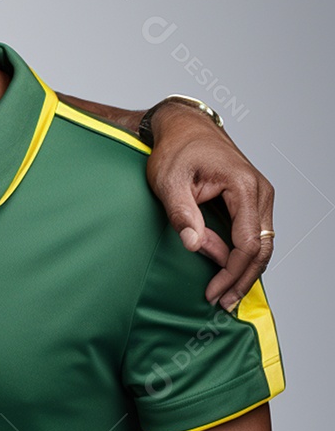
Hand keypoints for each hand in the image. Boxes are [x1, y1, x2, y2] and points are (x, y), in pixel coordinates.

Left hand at [145, 105, 274, 309]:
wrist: (184, 127)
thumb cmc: (175, 151)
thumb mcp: (168, 182)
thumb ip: (183, 215)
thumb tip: (196, 247)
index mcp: (244, 186)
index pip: (248, 243)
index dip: (232, 273)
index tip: (213, 293)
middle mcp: (260, 191)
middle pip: (262, 248)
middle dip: (242, 279)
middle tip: (221, 303)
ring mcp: (260, 194)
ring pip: (262, 243)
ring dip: (244, 270)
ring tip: (224, 294)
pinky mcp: (252, 199)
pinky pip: (254, 233)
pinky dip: (243, 255)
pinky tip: (228, 272)